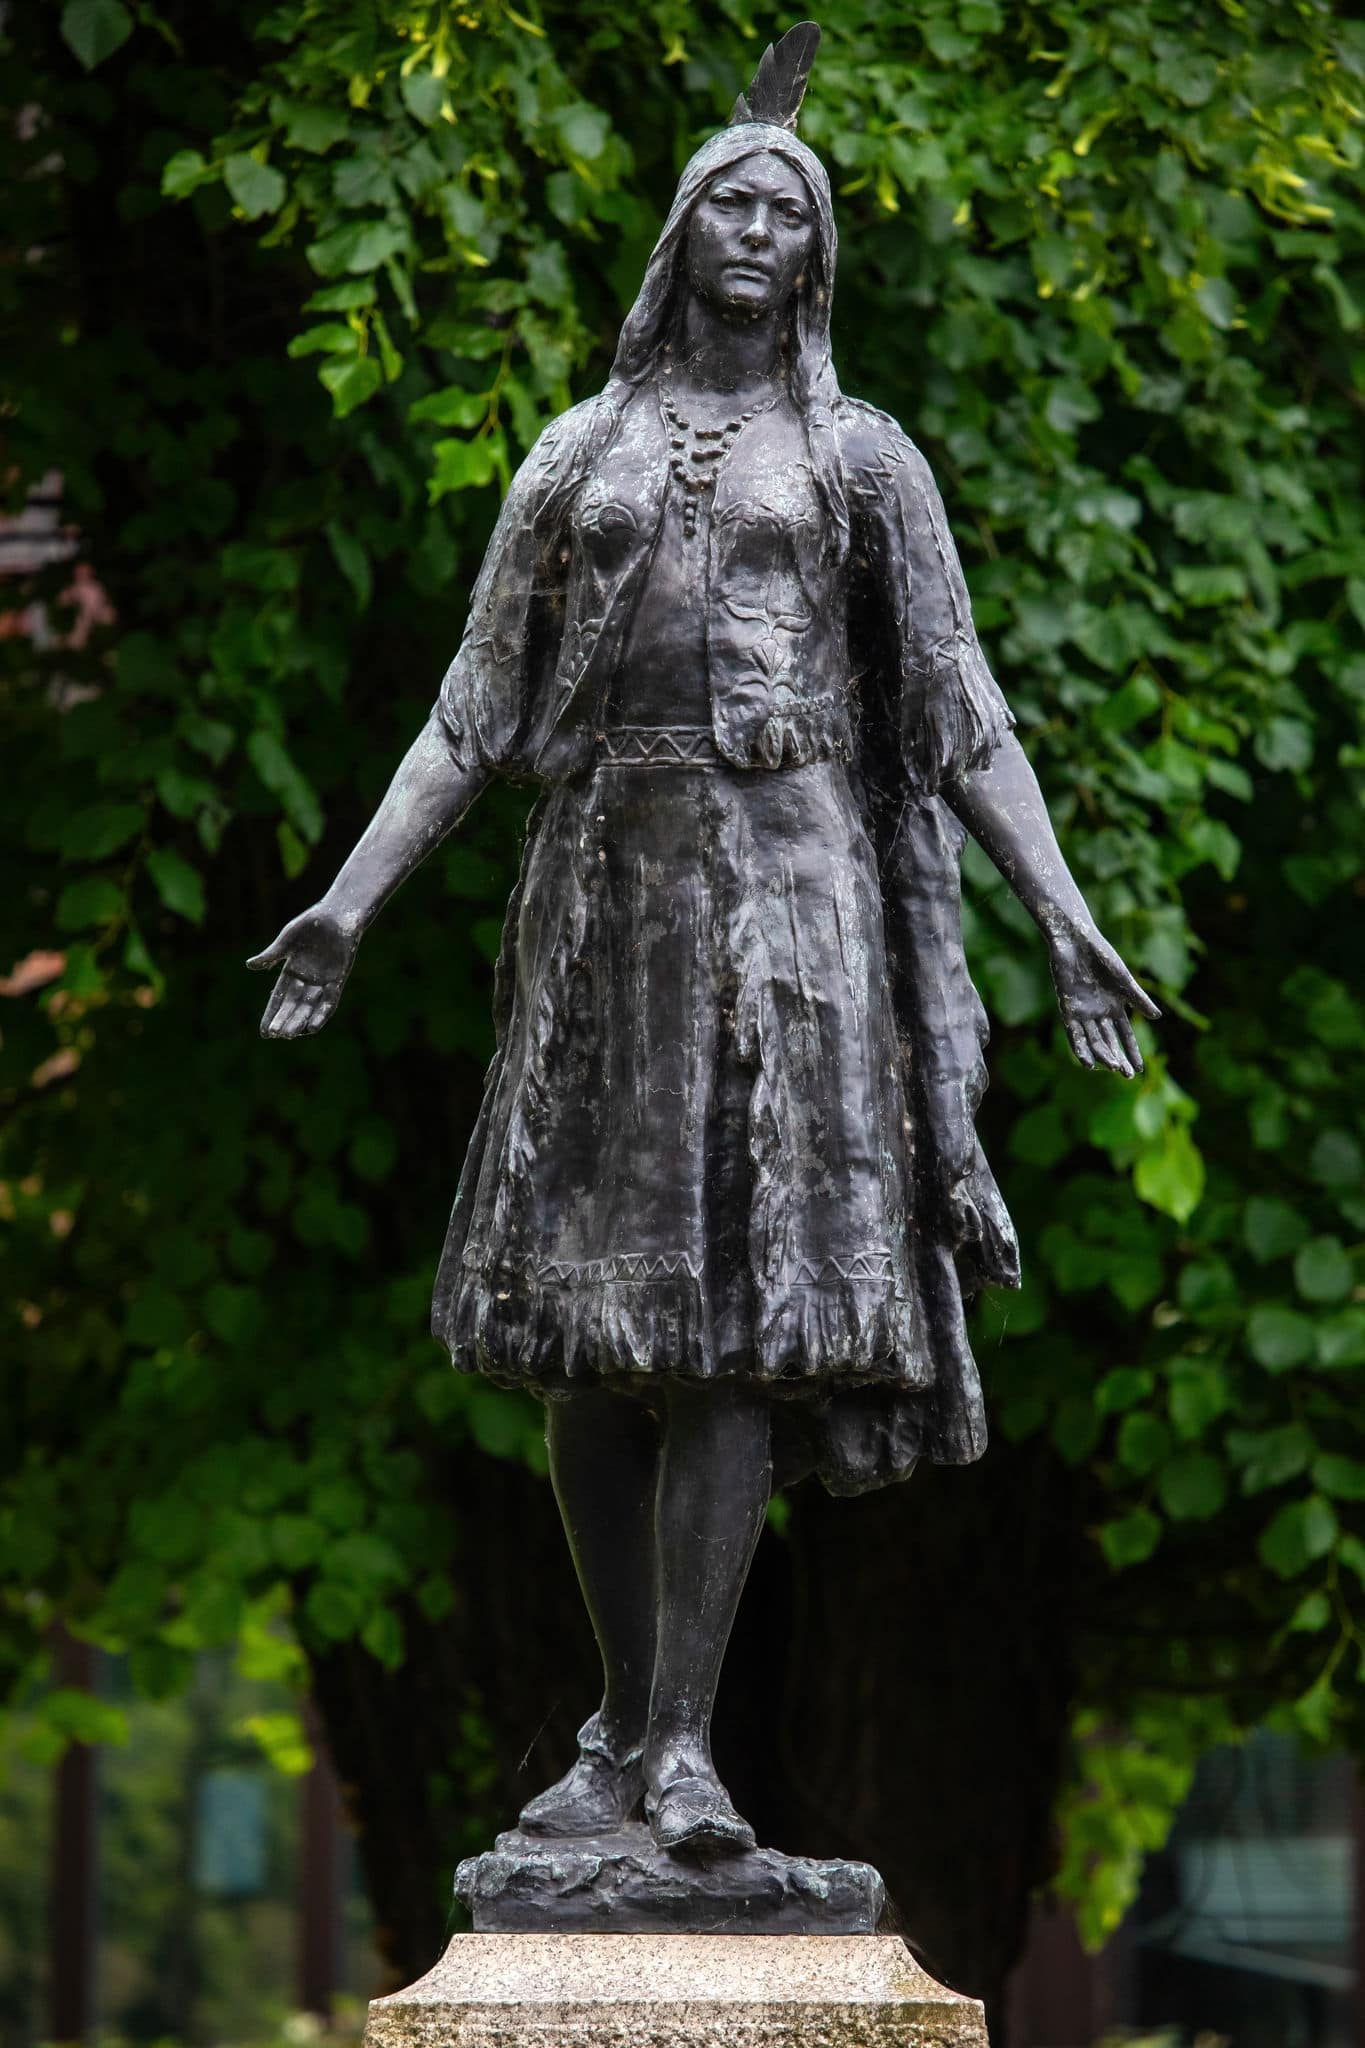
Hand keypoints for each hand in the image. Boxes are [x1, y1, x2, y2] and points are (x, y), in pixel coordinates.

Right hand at [247, 903, 358, 1038]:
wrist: (337, 914)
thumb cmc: (311, 924)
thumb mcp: (287, 939)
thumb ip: (272, 955)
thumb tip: (249, 965)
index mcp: (291, 972)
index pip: (278, 997)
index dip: (271, 1013)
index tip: (264, 1031)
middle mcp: (306, 980)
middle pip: (293, 1005)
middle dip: (284, 1020)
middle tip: (275, 1034)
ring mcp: (322, 981)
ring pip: (310, 1007)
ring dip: (300, 1020)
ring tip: (290, 1034)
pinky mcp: (338, 979)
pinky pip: (330, 1001)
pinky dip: (322, 1013)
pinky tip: (313, 1026)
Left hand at [1048, 922, 1159, 1078]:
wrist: (1077, 940)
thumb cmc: (1103, 956)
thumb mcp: (1124, 979)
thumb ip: (1138, 999)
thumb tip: (1157, 1018)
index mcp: (1115, 1005)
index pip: (1125, 1034)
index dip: (1132, 1051)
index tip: (1140, 1069)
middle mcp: (1099, 1012)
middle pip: (1109, 1041)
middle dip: (1119, 1058)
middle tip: (1127, 1076)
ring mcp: (1083, 1012)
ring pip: (1093, 1040)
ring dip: (1102, 1055)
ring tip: (1112, 1069)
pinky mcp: (1067, 1008)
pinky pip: (1074, 1033)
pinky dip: (1081, 1048)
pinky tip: (1088, 1062)